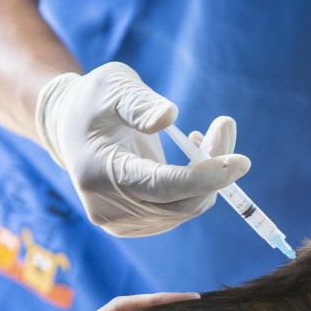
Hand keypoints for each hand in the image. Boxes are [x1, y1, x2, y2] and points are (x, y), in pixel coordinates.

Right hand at [33, 61, 249, 236]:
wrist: (71, 128)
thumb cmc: (94, 101)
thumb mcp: (113, 86)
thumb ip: (140, 103)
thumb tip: (170, 117)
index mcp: (98, 174)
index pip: (159, 186)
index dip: (202, 177)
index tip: (240, 162)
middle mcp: (109, 209)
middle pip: (180, 203)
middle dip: (215, 171)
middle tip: (225, 126)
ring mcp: (123, 223)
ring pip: (187, 208)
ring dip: (211, 176)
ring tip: (204, 135)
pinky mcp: (138, 225)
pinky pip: (181, 210)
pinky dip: (198, 187)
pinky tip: (192, 157)